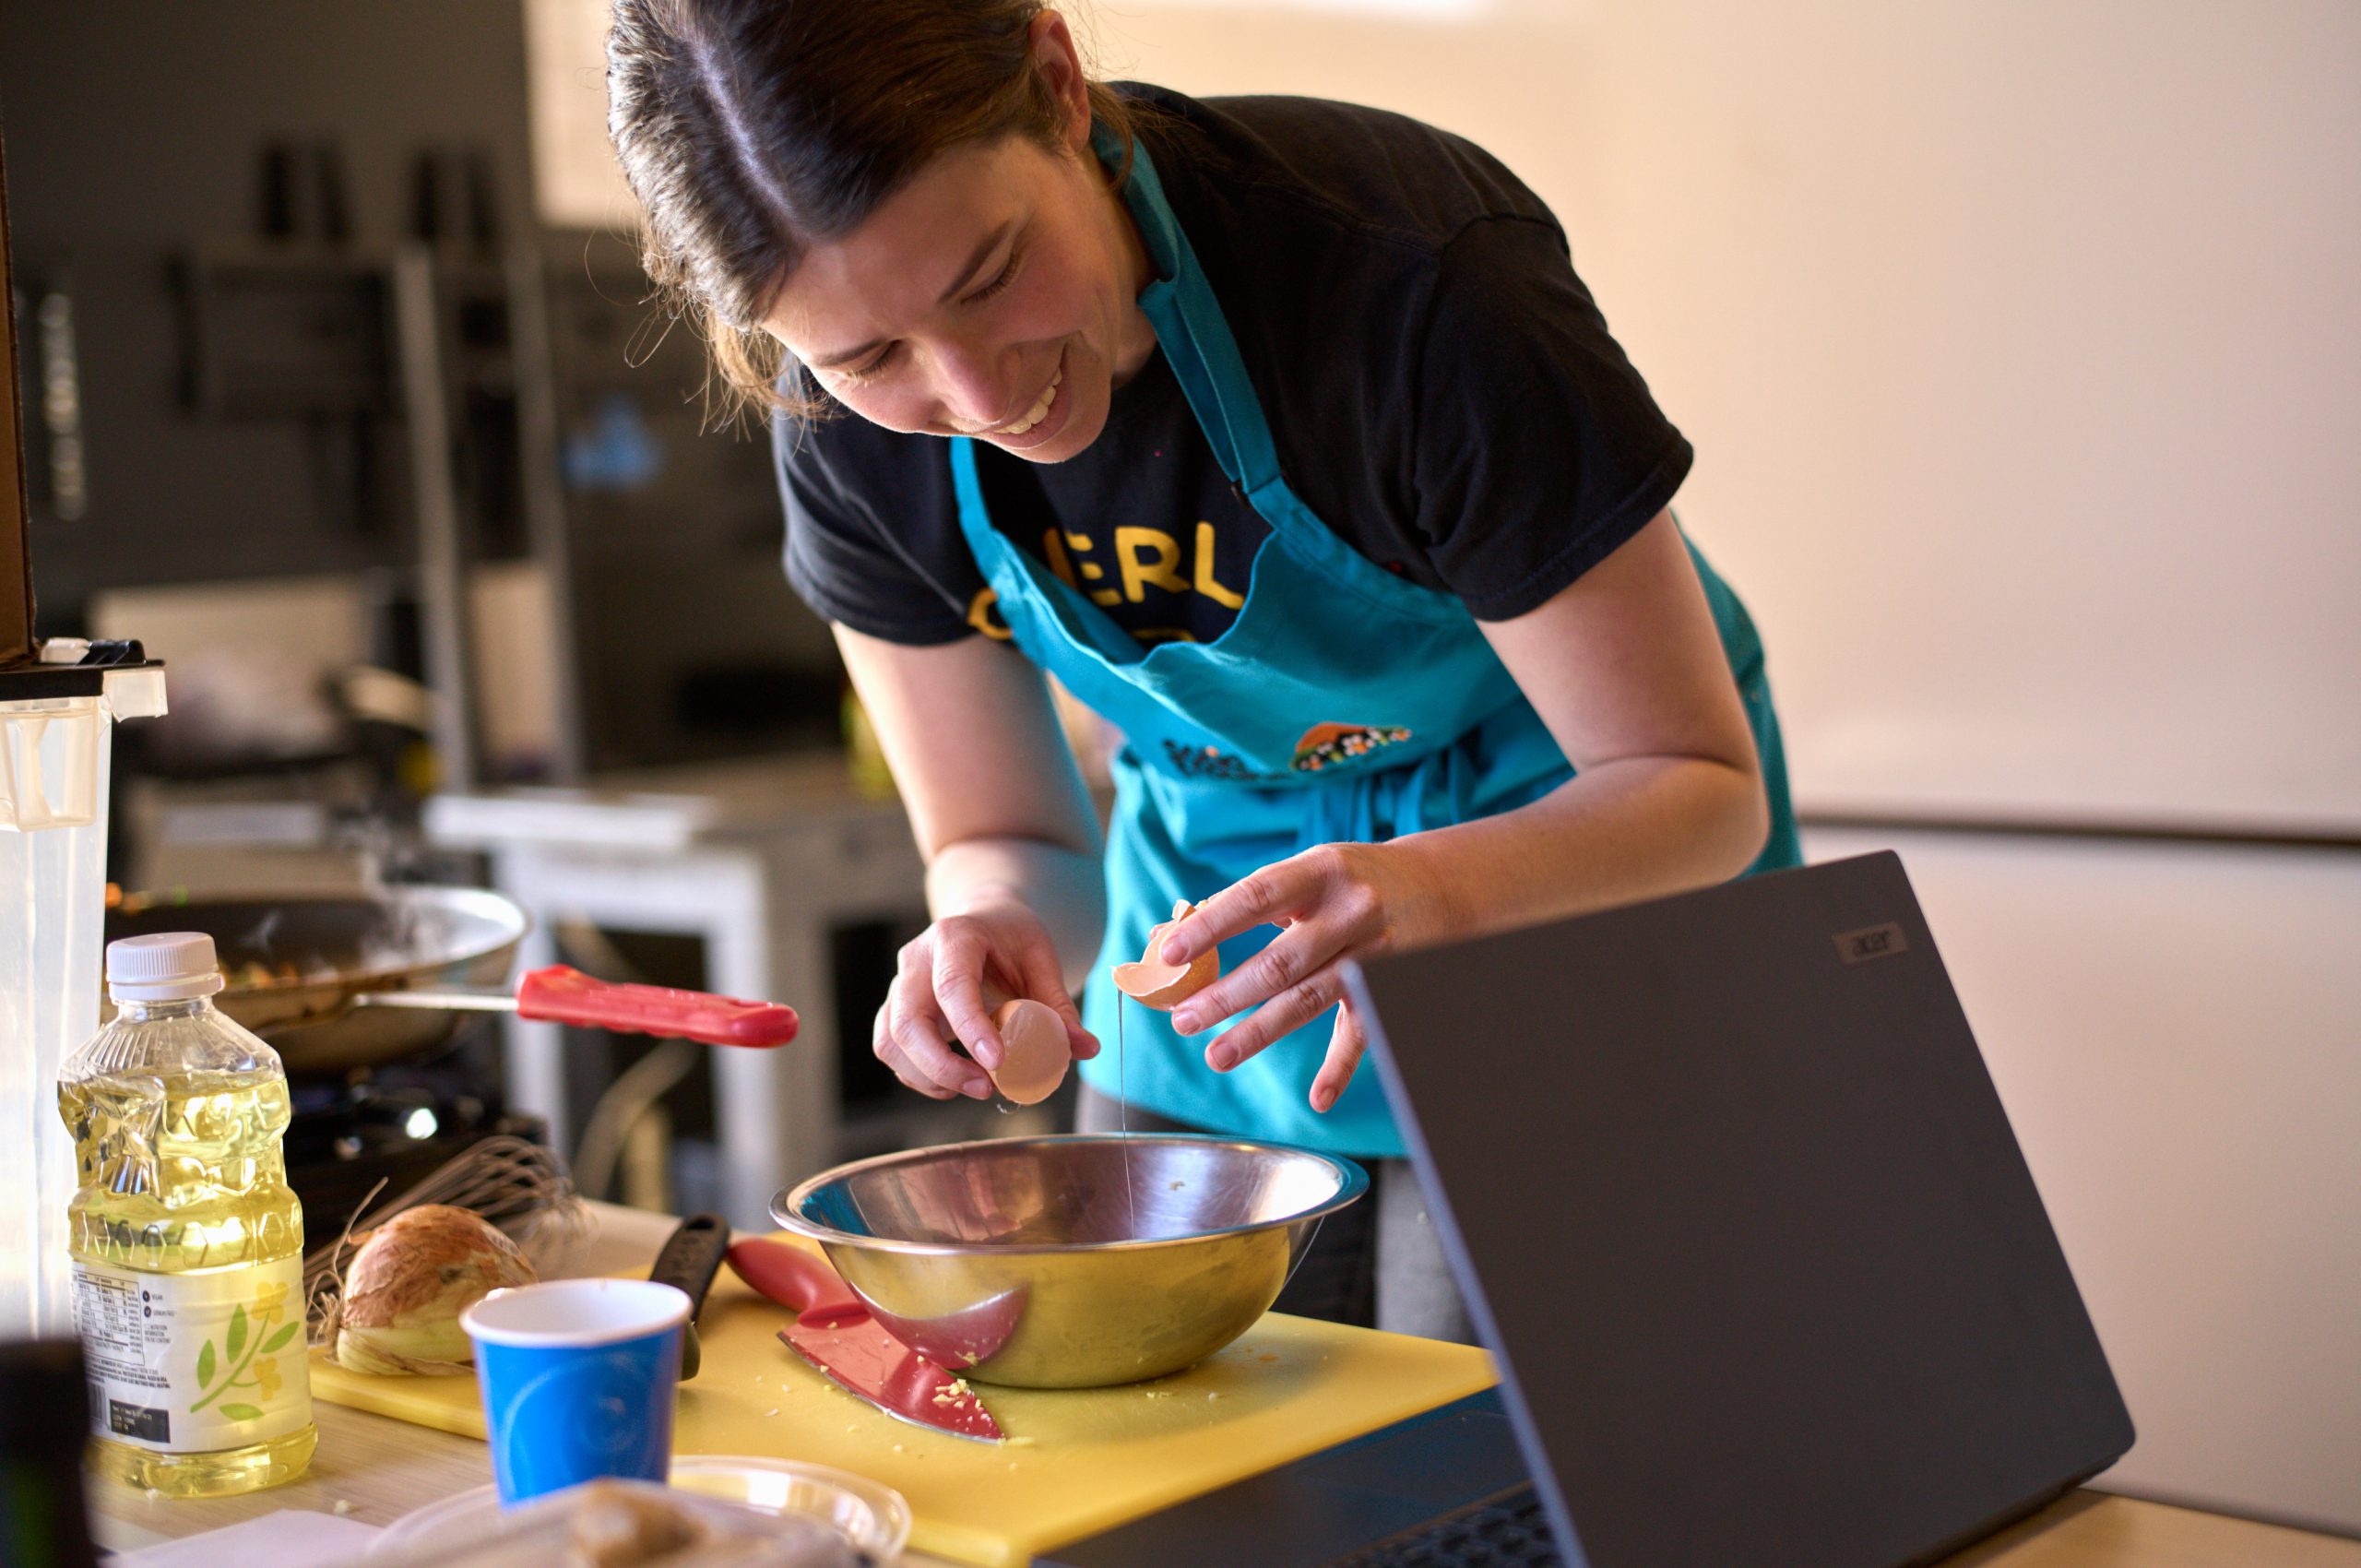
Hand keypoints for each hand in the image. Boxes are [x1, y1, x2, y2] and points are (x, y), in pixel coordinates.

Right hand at [874, 895, 1098, 1099]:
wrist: (982, 921)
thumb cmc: (1011, 939)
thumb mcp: (1042, 960)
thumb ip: (1059, 1006)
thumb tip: (1086, 1050)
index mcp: (955, 937)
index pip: (952, 985)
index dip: (970, 1027)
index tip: (997, 1061)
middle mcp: (916, 960)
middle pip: (908, 1022)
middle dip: (942, 1066)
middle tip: (987, 1087)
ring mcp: (899, 986)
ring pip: (892, 1041)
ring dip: (930, 1077)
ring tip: (977, 1086)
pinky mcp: (895, 1011)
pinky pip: (893, 1051)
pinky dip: (921, 1076)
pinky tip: (956, 1082)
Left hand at [1157, 842, 1453, 1111]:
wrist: (1441, 886)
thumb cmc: (1350, 880)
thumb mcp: (1307, 872)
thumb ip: (1249, 902)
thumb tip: (1174, 936)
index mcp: (1320, 871)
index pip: (1256, 897)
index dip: (1211, 926)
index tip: (1169, 953)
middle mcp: (1350, 911)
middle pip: (1280, 962)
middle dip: (1226, 995)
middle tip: (1182, 1020)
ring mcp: (1375, 953)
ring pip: (1311, 999)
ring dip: (1260, 1032)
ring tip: (1216, 1055)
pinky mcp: (1393, 988)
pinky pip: (1362, 1033)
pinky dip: (1341, 1068)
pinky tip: (1317, 1099)